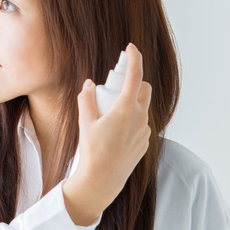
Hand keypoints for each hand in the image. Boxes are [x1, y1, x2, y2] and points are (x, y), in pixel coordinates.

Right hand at [70, 42, 152, 207]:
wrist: (101, 181)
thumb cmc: (92, 151)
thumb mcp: (85, 122)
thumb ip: (87, 99)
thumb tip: (89, 85)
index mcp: (125, 109)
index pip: (135, 76)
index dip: (134, 59)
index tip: (131, 49)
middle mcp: (139, 118)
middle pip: (144, 89)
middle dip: (134, 82)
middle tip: (116, 87)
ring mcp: (144, 131)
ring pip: (142, 107)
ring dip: (131, 103)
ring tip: (111, 114)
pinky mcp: (144, 143)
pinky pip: (141, 124)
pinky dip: (131, 120)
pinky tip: (116, 132)